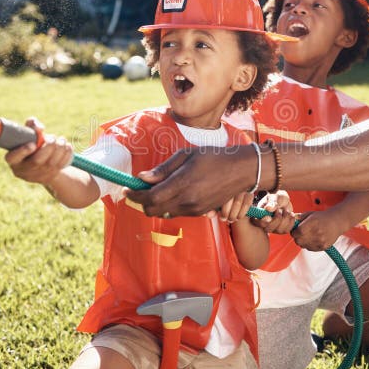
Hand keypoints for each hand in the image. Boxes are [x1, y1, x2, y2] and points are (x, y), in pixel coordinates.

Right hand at [4, 118, 72, 184]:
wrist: (41, 164)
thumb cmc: (31, 144)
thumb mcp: (27, 135)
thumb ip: (31, 126)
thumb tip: (39, 128)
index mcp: (14, 160)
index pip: (13, 157)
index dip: (22, 151)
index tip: (32, 144)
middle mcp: (25, 170)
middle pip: (37, 161)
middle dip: (48, 147)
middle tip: (52, 137)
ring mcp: (39, 175)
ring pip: (51, 163)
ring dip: (59, 148)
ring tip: (61, 139)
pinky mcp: (52, 175)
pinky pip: (61, 165)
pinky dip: (66, 153)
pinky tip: (66, 145)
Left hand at [125, 146, 253, 216]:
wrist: (241, 171)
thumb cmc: (213, 157)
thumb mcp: (186, 155)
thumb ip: (163, 169)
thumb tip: (142, 178)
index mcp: (182, 184)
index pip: (150, 198)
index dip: (135, 196)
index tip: (127, 189)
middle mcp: (187, 200)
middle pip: (154, 210)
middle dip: (143, 202)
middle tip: (141, 189)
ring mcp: (195, 209)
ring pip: (165, 213)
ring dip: (157, 204)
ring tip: (160, 188)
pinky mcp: (201, 213)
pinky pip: (178, 213)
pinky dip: (170, 205)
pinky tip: (175, 191)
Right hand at [251, 191, 296, 233]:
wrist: (284, 200)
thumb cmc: (276, 198)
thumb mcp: (273, 197)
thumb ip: (271, 203)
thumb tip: (268, 208)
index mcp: (258, 215)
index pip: (257, 223)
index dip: (264, 222)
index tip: (269, 216)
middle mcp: (264, 224)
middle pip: (269, 228)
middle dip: (277, 218)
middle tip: (280, 209)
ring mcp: (273, 229)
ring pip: (279, 230)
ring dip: (285, 218)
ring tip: (285, 210)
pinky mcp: (282, 230)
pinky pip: (287, 230)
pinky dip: (291, 221)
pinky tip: (290, 214)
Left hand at [291, 211, 342, 251]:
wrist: (337, 222)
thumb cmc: (322, 217)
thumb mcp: (310, 214)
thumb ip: (298, 217)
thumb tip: (288, 220)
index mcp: (313, 222)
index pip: (298, 232)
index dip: (294, 232)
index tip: (295, 230)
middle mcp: (317, 232)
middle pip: (299, 240)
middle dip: (297, 237)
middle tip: (300, 233)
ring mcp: (321, 240)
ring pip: (303, 245)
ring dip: (302, 241)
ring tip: (307, 235)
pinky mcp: (323, 246)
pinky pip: (309, 249)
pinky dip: (308, 245)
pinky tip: (312, 239)